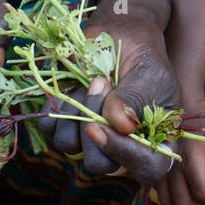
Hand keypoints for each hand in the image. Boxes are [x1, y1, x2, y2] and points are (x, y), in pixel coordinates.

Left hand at [38, 0, 180, 183]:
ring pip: (67, 145)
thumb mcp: (150, 75)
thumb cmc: (143, 58)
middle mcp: (120, 149)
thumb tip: (120, 125)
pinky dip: (60, 104)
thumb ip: (136, 99)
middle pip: (98, 164)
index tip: (103, 125)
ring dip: (78, 109)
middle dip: (94, 126)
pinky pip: (49, 128)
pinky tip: (77, 86)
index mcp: (155, 144)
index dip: (125, 153)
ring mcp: (89, 140)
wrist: (120, 36)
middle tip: (103, 87)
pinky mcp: (64, 125)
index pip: (146, 168)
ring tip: (96, 81)